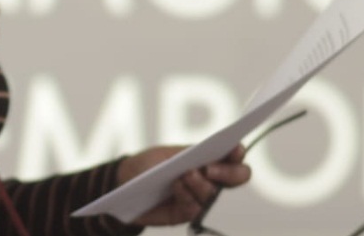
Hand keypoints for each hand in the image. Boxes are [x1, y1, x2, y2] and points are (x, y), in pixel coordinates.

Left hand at [117, 145, 250, 226]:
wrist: (126, 182)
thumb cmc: (150, 163)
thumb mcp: (169, 153)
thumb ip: (190, 155)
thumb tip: (207, 159)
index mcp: (209, 158)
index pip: (233, 156)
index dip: (237, 152)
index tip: (233, 150)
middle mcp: (210, 179)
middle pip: (237, 178)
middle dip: (228, 173)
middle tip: (209, 169)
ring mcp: (200, 197)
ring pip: (212, 194)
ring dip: (200, 184)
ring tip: (184, 175)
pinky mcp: (187, 213)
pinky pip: (195, 208)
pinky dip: (185, 195)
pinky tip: (175, 187)